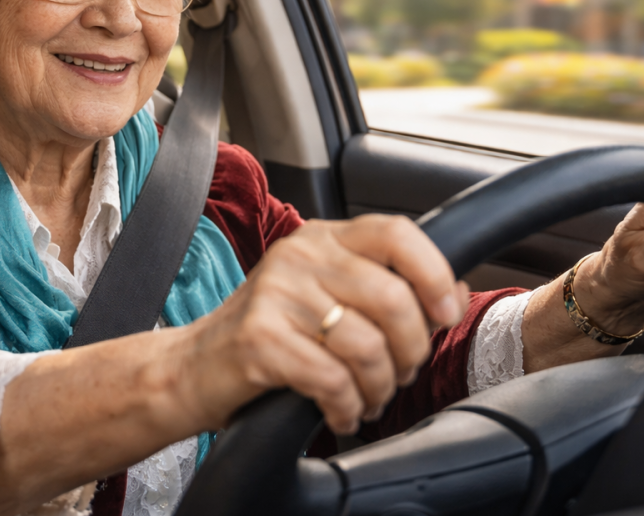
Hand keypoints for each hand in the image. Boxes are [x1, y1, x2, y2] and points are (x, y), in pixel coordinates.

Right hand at [181, 214, 467, 435]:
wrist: (192, 367)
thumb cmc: (266, 333)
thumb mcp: (322, 292)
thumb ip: (379, 284)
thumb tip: (451, 294)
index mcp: (321, 238)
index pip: (397, 233)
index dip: (435, 274)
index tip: (444, 313)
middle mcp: (299, 257)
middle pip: (393, 298)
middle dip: (411, 350)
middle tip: (400, 373)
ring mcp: (276, 296)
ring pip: (368, 347)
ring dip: (381, 387)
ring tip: (368, 398)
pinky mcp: (260, 340)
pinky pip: (333, 380)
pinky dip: (348, 406)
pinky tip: (341, 411)